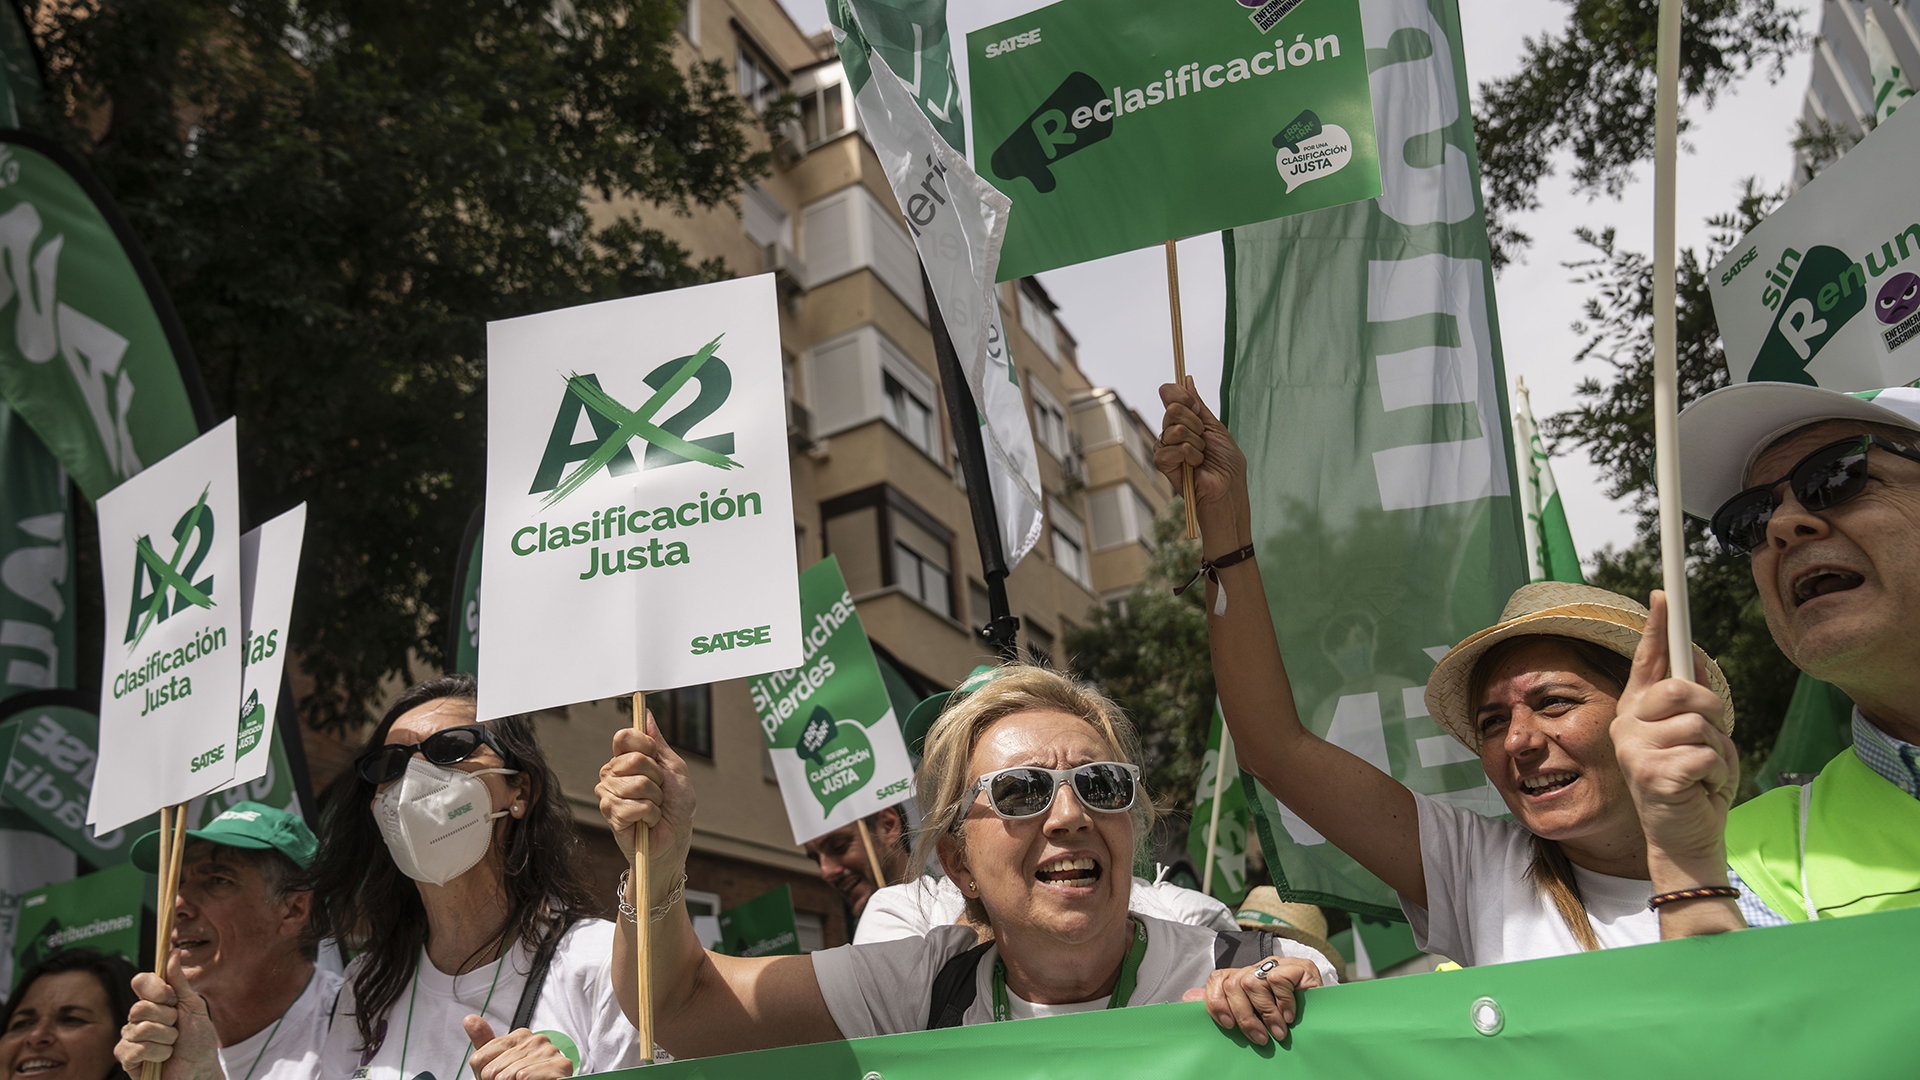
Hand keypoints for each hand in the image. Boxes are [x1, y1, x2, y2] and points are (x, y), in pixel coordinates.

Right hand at [116, 954, 222, 1079]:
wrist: (200, 1069)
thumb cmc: (198, 1039)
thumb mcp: (193, 1006)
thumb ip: (180, 982)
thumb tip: (174, 951)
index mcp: (153, 1002)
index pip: (140, 981)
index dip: (157, 990)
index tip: (172, 999)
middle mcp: (137, 1018)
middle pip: (140, 1007)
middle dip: (167, 1020)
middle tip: (176, 1028)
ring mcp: (130, 1038)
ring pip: (141, 1030)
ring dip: (166, 1039)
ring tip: (172, 1046)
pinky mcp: (126, 1058)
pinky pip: (136, 1049)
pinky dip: (158, 1054)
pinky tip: (163, 1058)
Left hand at [464, 1016, 573, 1079]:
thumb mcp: (494, 1065)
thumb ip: (484, 1042)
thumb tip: (469, 1019)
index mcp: (520, 1036)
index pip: (480, 1058)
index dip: (483, 1075)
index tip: (495, 1078)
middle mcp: (537, 1040)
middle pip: (493, 1069)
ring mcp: (550, 1051)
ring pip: (510, 1074)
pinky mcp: (561, 1066)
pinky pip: (526, 1075)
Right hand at [596, 712, 694, 890]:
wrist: (673, 841)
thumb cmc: (676, 807)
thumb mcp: (674, 769)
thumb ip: (658, 743)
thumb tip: (646, 714)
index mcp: (626, 759)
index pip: (624, 737)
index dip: (645, 746)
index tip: (656, 760)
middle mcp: (612, 774)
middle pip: (634, 759)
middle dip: (657, 777)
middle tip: (659, 792)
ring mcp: (608, 793)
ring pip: (637, 784)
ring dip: (655, 799)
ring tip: (654, 808)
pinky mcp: (610, 814)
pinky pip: (634, 805)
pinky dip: (650, 814)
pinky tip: (647, 821)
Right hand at [1155, 379, 1247, 523]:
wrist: (1228, 490)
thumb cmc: (1227, 464)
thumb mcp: (1216, 428)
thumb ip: (1198, 405)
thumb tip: (1187, 379)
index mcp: (1188, 420)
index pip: (1171, 395)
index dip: (1180, 395)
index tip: (1193, 404)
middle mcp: (1174, 431)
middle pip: (1172, 409)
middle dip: (1194, 422)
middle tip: (1204, 438)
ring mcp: (1168, 447)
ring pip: (1172, 429)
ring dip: (1194, 442)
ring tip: (1202, 456)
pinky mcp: (1163, 464)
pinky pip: (1167, 449)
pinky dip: (1187, 455)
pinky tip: (1194, 465)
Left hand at [1183, 957, 1320, 1045]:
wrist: (1322, 1012)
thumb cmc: (1282, 1017)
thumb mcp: (1250, 1014)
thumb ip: (1220, 1004)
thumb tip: (1187, 998)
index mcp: (1242, 977)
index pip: (1218, 979)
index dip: (1217, 1002)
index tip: (1227, 1026)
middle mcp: (1257, 968)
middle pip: (1234, 983)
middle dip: (1244, 1016)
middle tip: (1260, 1038)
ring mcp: (1277, 965)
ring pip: (1253, 982)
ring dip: (1266, 1013)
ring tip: (1278, 1032)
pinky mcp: (1298, 966)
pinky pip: (1278, 979)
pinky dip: (1283, 1002)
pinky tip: (1289, 1016)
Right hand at [1611, 590, 1739, 878]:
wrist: (1686, 838)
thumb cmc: (1692, 785)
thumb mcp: (1697, 736)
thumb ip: (1692, 701)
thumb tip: (1693, 659)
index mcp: (1637, 711)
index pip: (1647, 659)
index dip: (1658, 626)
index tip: (1664, 593)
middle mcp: (1627, 725)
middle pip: (1682, 688)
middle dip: (1712, 711)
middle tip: (1712, 737)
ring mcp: (1635, 749)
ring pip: (1699, 722)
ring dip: (1717, 749)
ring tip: (1704, 771)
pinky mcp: (1652, 774)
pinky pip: (1705, 753)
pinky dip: (1716, 772)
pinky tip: (1701, 788)